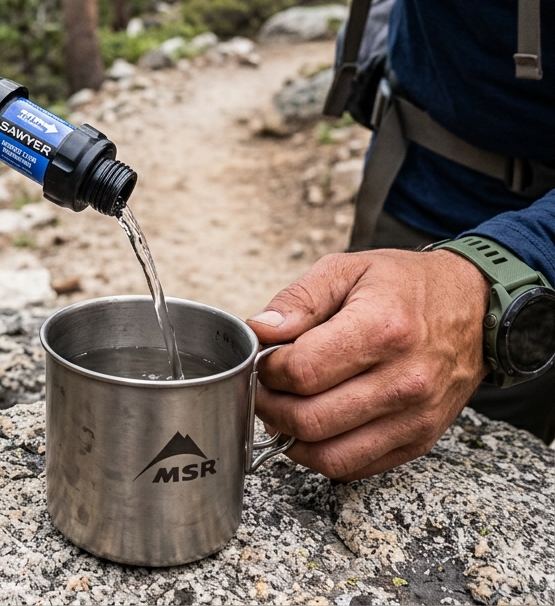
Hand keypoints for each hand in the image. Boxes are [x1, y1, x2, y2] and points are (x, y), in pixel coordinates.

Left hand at [248, 249, 488, 480]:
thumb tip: (260, 331)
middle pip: (310, 420)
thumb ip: (298, 300)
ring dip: (290, 438)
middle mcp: (404, 380)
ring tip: (283, 410)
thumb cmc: (406, 286)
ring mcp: (416, 416)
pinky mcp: (420, 440)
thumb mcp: (347, 269)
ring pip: (330, 455)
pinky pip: (356, 467)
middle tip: (264, 388)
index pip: (302, 372)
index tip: (263, 360)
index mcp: (382, 329)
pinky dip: (321, 454)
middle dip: (270, 407)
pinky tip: (312, 428)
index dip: (267, 370)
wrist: (476, 306)